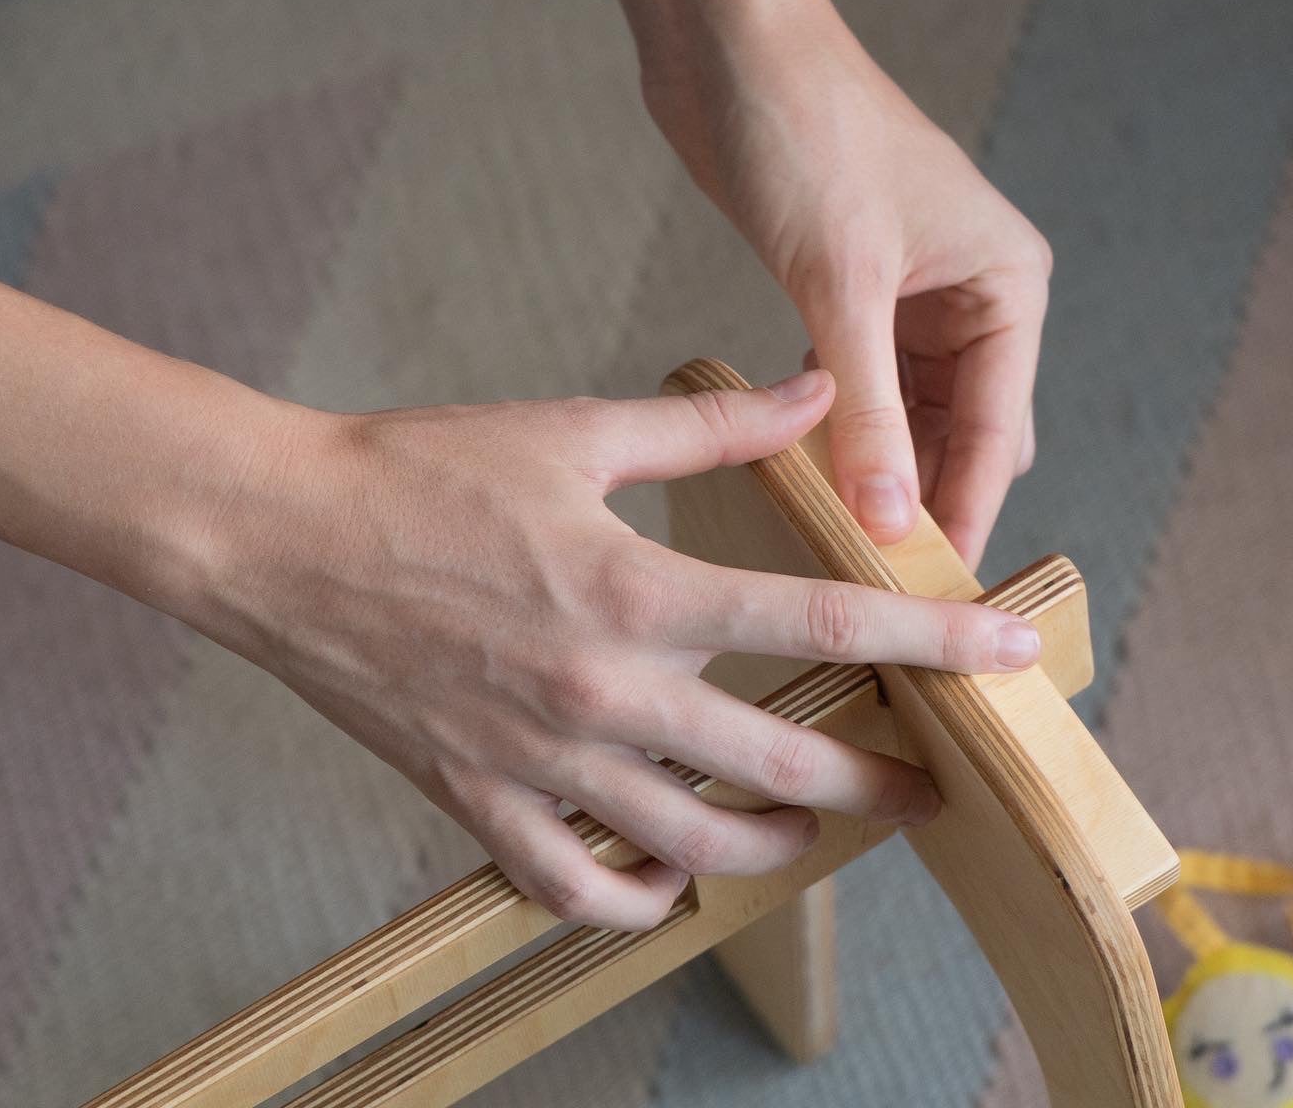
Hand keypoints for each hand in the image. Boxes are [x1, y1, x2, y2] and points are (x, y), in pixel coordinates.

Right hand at [201, 372, 1041, 929]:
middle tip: (927, 780)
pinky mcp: (478, 800)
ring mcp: (539, 761)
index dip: (930, 637)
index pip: (817, 620)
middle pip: (781, 763)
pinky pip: (575, 888)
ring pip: (692, 845)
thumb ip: (711, 425)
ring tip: (813, 827)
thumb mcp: (575, 430)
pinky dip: (634, 899)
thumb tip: (813, 392)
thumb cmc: (423, 470)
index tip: (1009, 652)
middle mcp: (601, 691)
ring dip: (774, 845)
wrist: (282, 535)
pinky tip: (672, 882)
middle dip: (879, 779)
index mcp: (635, 589)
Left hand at [644, 0, 1052, 568]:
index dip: (966, 516)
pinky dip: (839, 429)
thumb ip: (868, 411)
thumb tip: (889, 522)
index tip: (935, 601)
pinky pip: (859, 385)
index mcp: (1006, 284)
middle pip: (964, 432)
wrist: (731, 45)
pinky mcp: (848, 291)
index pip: (998, 431)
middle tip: (881, 586)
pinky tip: (802, 471)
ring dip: (879, 470)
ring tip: (839, 542)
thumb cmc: (806, 133)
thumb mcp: (842, 282)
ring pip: (910, 416)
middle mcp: (971, 294)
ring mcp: (909, 295)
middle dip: (927, 500)